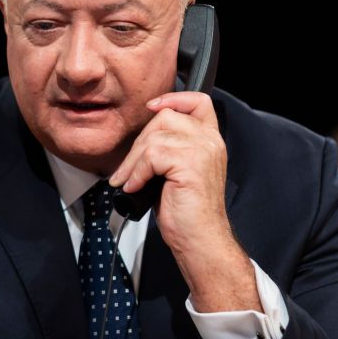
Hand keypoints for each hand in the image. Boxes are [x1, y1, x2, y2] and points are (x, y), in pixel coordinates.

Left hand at [108, 91, 258, 311]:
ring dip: (134, 161)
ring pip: (155, 137)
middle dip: (139, 142)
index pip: (199, 102)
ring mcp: (202, 151)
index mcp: (210, 141)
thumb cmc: (187, 213)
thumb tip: (141, 140)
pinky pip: (152, 155)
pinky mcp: (190, 165)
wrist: (199, 240)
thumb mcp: (177, 173)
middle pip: (166, 117)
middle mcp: (210, 142)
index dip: (174, 98)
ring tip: (129, 181)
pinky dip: (137, 172)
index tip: (153, 107)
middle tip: (127, 170)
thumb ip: (169, 149)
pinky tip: (137, 188)